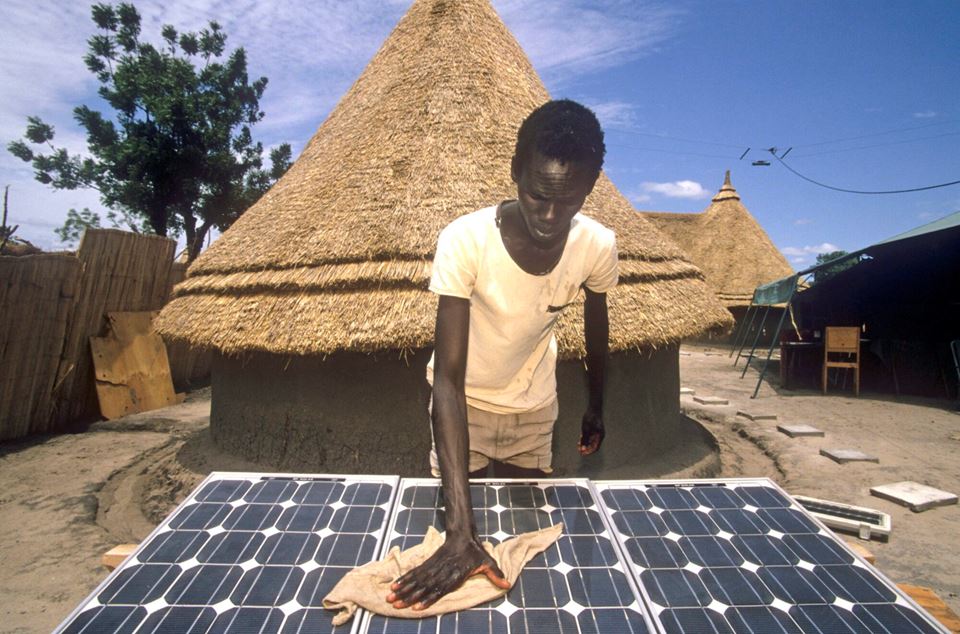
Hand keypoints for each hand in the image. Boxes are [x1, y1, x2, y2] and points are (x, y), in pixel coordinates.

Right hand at [386, 533, 509, 609]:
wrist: (463, 535)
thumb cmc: (475, 552)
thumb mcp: (487, 562)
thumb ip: (495, 574)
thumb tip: (507, 584)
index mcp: (454, 573)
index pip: (440, 588)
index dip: (429, 597)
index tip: (418, 606)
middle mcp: (441, 571)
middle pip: (423, 585)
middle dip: (409, 596)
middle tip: (396, 605)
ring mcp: (433, 567)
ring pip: (416, 579)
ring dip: (403, 589)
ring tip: (390, 597)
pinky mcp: (429, 563)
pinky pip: (415, 573)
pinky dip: (404, 580)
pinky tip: (395, 586)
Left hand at [578, 409, 604, 454]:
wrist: (593, 408)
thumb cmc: (591, 418)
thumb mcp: (586, 429)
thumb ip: (584, 439)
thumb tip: (582, 448)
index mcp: (600, 436)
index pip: (595, 448)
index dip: (589, 451)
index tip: (582, 453)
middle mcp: (599, 436)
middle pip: (593, 446)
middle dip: (586, 448)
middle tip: (578, 450)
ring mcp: (597, 433)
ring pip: (590, 442)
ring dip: (584, 444)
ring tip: (578, 445)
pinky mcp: (594, 430)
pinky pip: (589, 437)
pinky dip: (585, 439)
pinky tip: (579, 440)